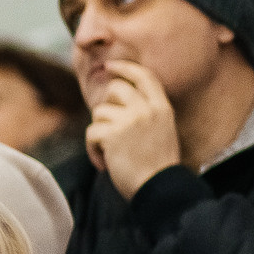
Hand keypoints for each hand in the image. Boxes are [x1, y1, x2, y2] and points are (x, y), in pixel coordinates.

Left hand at [87, 60, 184, 197]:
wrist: (158, 186)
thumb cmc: (157, 165)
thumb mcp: (162, 130)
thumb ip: (146, 113)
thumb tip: (117, 100)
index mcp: (162, 107)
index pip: (144, 76)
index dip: (125, 68)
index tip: (110, 66)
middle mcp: (147, 109)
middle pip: (114, 88)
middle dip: (104, 105)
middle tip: (107, 127)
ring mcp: (130, 120)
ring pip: (98, 112)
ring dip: (98, 133)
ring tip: (109, 151)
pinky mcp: (112, 134)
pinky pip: (90, 132)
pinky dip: (92, 149)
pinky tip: (105, 162)